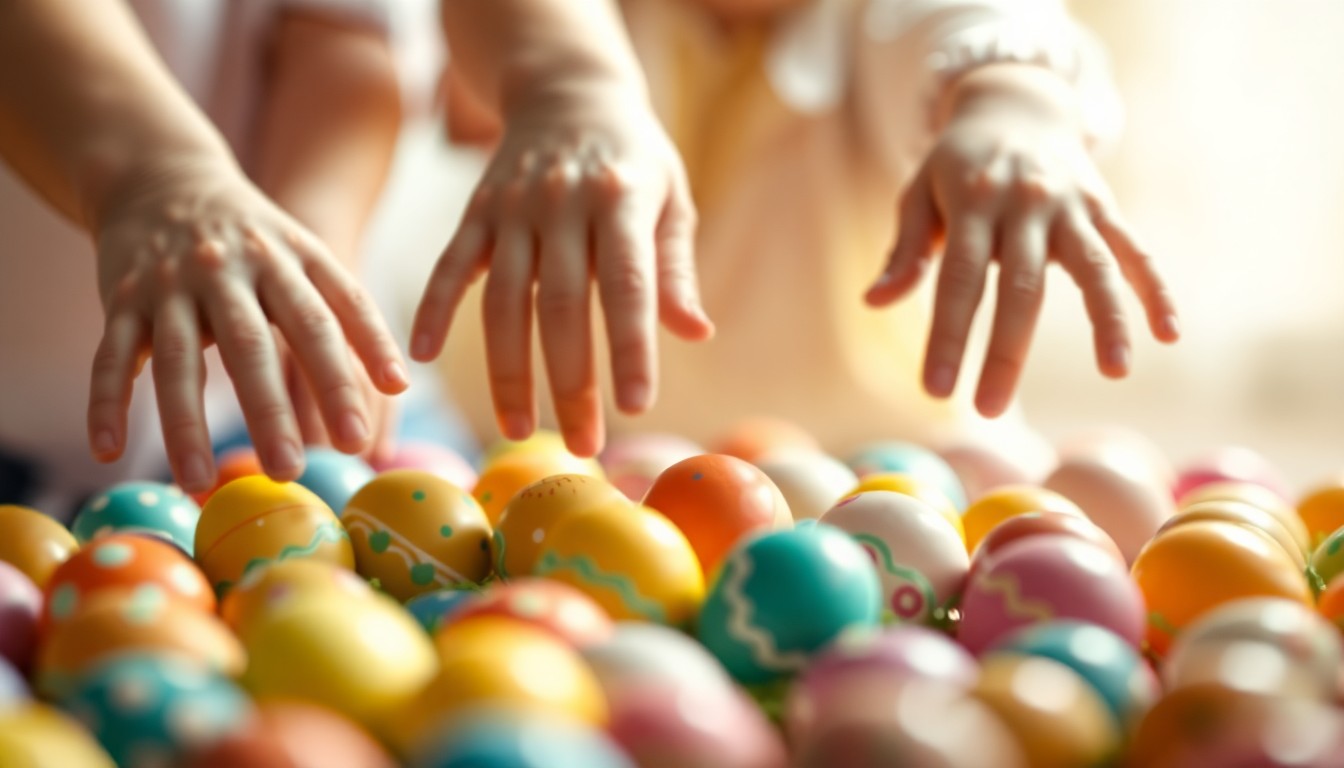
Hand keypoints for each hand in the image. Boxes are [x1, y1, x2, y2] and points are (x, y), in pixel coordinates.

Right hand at [87, 154, 408, 491]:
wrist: (162, 176)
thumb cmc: (253, 241)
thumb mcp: (305, 257)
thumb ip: (347, 315)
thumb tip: (398, 386)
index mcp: (288, 259)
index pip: (333, 312)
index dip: (360, 358)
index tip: (378, 416)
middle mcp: (231, 270)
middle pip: (255, 345)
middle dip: (273, 410)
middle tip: (293, 470)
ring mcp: (172, 284)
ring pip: (179, 360)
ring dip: (186, 425)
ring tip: (201, 482)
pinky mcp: (122, 299)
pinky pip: (112, 357)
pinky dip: (105, 404)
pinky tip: (107, 451)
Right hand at [411, 82, 713, 456]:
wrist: (567, 90)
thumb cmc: (634, 159)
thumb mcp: (670, 199)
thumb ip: (674, 269)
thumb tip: (696, 334)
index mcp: (622, 200)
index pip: (628, 286)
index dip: (632, 348)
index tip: (638, 406)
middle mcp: (563, 204)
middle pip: (563, 307)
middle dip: (571, 382)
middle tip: (583, 445)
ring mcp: (512, 208)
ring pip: (505, 300)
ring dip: (509, 371)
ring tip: (518, 430)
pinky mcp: (476, 212)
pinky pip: (450, 266)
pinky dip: (434, 310)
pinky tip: (422, 359)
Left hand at [866, 64, 1178, 417]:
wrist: (1015, 104)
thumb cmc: (957, 165)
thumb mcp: (919, 194)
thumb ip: (906, 251)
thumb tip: (873, 303)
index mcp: (972, 201)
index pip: (958, 279)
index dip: (947, 335)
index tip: (936, 389)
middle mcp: (1026, 203)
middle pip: (1021, 285)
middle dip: (1006, 351)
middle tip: (990, 409)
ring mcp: (1071, 205)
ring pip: (1094, 266)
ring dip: (1108, 320)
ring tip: (1115, 372)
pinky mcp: (1104, 208)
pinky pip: (1134, 251)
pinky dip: (1156, 289)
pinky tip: (1169, 333)